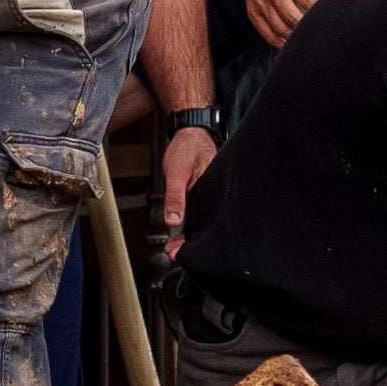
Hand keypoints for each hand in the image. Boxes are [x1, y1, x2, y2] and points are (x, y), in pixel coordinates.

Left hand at [157, 118, 216, 244]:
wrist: (189, 131)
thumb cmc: (186, 147)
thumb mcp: (177, 172)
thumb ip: (175, 197)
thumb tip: (173, 221)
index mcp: (213, 193)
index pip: (204, 224)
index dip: (191, 242)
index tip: (177, 253)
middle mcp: (213, 196)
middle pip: (204, 226)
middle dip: (189, 243)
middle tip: (172, 254)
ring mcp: (208, 196)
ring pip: (200, 220)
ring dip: (188, 235)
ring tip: (173, 248)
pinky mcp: (202, 194)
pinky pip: (196, 212)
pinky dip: (188, 222)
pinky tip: (179, 230)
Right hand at [227, 0, 324, 49]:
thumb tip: (328, 11)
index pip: (308, 1)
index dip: (319, 15)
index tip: (327, 22)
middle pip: (293, 18)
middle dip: (307, 29)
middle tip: (317, 34)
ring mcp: (261, 4)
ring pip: (281, 30)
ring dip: (295, 38)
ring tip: (305, 39)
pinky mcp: (254, 15)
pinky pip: (269, 36)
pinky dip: (282, 43)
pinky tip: (291, 43)